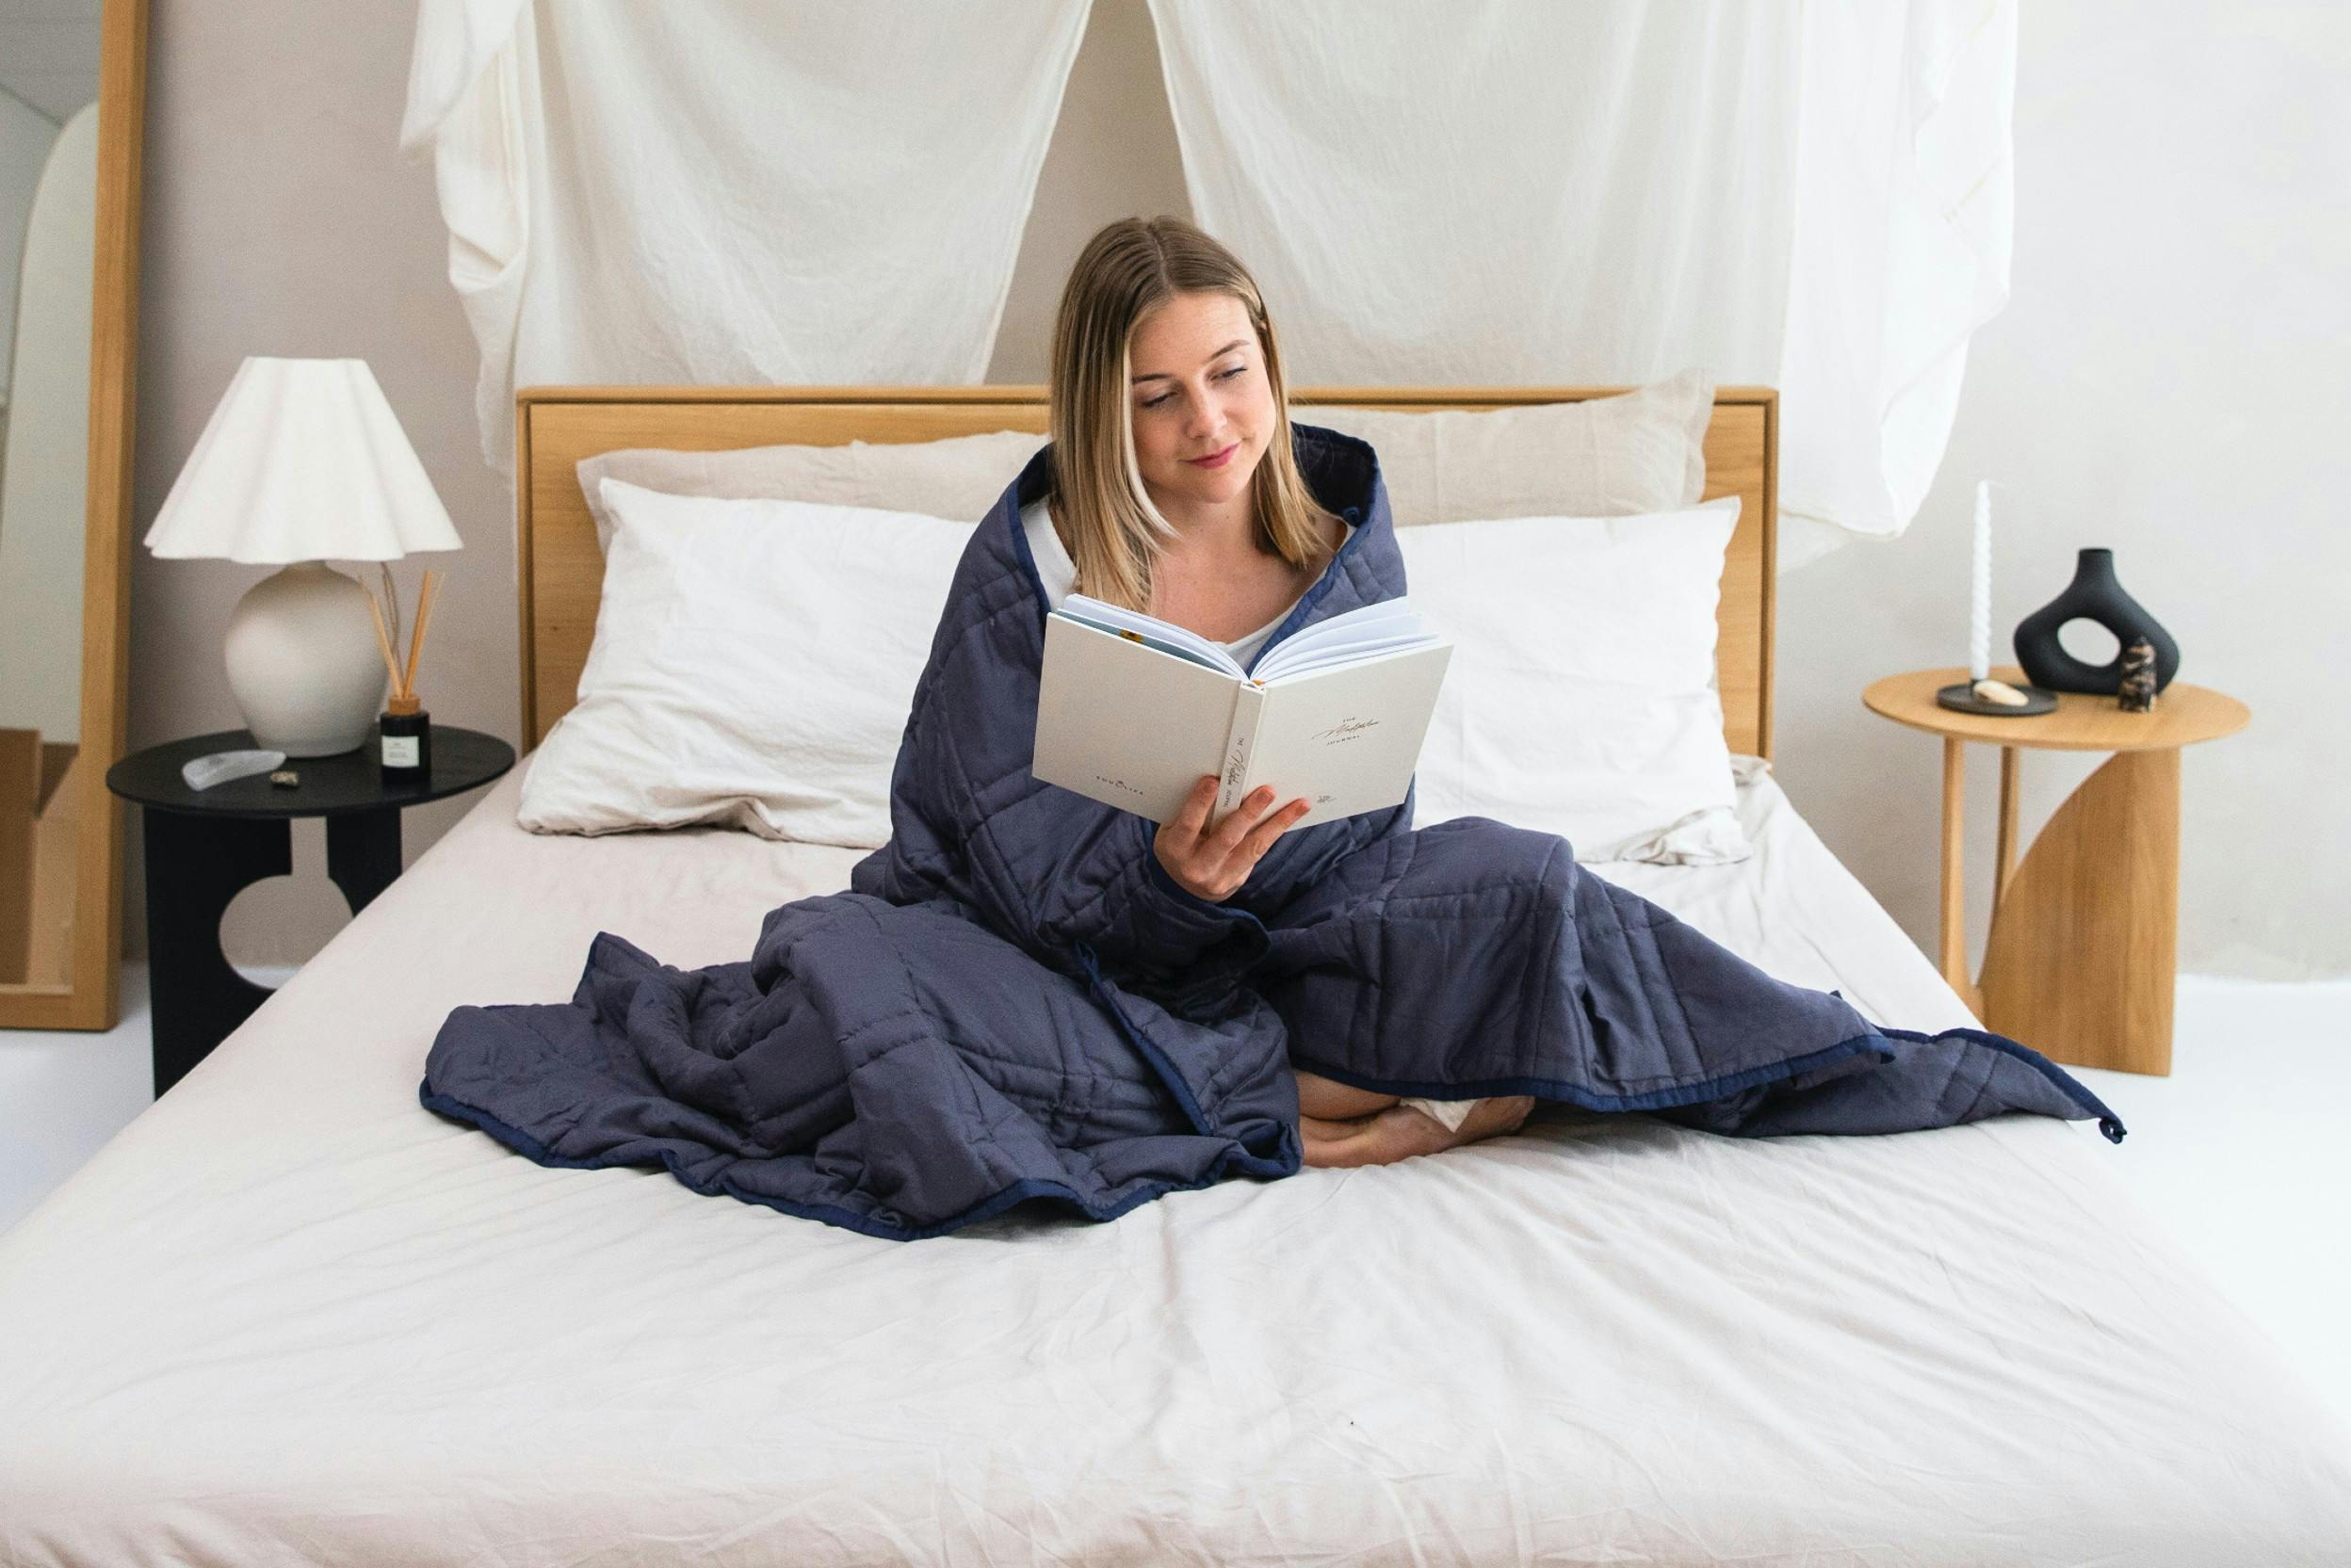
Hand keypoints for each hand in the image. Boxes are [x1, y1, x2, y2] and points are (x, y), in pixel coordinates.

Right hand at [1153, 775, 1310, 901]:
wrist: (1184, 885)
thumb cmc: (1180, 843)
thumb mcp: (1174, 830)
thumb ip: (1192, 813)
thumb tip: (1224, 781)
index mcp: (1175, 848)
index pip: (1188, 825)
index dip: (1200, 803)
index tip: (1213, 781)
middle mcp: (1197, 867)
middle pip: (1227, 838)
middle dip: (1248, 813)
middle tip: (1267, 791)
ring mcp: (1219, 876)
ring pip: (1253, 847)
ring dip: (1277, 823)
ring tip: (1298, 804)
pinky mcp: (1237, 879)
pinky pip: (1260, 851)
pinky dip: (1278, 830)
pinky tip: (1294, 814)